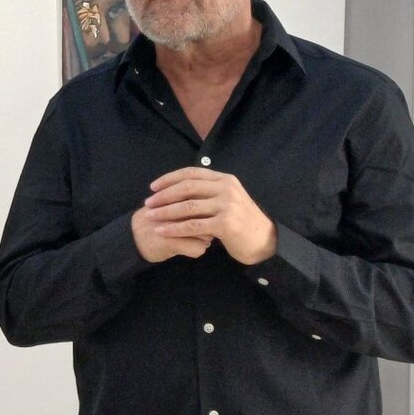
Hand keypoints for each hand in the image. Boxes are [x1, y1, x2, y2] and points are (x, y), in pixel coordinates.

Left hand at [140, 167, 276, 264]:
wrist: (265, 241)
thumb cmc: (242, 221)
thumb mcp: (228, 199)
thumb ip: (208, 191)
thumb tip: (179, 187)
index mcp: (224, 179)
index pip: (191, 173)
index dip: (169, 178)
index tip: (153, 186)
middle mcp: (226, 189)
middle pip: (187, 187)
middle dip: (164, 195)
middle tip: (148, 202)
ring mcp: (227, 206)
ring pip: (187, 207)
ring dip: (165, 212)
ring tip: (150, 216)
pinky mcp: (225, 224)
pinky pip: (193, 225)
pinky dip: (174, 228)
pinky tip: (162, 231)